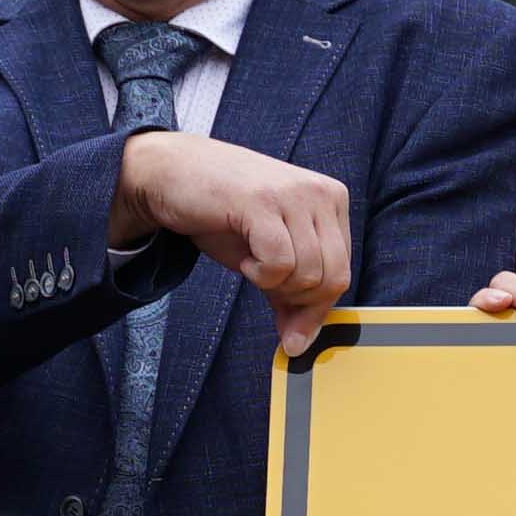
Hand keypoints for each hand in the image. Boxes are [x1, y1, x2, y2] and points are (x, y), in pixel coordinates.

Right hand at [117, 128, 362, 348]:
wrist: (172, 172)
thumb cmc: (221, 211)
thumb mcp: (267, 256)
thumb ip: (290, 296)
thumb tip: (298, 344)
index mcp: (332, 200)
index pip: (344, 271)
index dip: (314, 305)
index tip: (287, 315)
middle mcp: (321, 192)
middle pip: (332, 278)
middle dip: (296, 298)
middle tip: (264, 281)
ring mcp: (294, 194)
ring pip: (308, 274)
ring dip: (273, 283)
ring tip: (252, 261)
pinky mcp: (263, 202)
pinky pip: (280, 263)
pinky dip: (260, 273)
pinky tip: (245, 257)